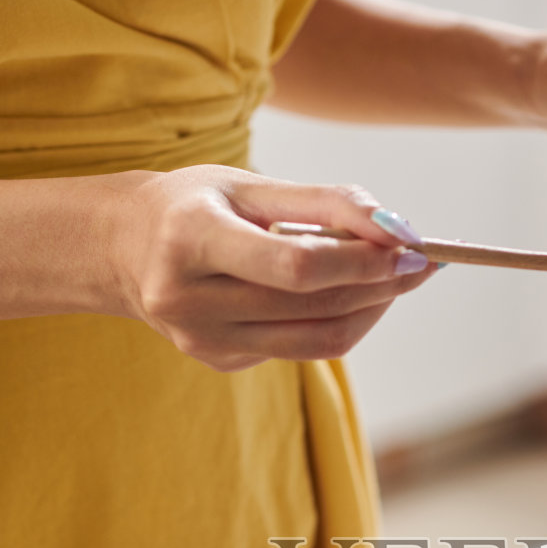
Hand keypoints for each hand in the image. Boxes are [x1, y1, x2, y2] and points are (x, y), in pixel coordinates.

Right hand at [112, 167, 436, 371]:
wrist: (123, 249)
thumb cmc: (193, 204)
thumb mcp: (249, 185)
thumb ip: (324, 203)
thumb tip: (397, 229)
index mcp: (190, 241)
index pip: (296, 266)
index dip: (362, 262)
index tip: (412, 247)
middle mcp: (189, 300)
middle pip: (314, 305)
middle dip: (380, 284)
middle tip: (424, 260)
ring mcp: (203, 341)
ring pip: (318, 339)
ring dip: (371, 308)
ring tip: (398, 277)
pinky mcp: (219, 362)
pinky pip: (300, 348)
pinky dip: (339, 320)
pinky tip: (348, 292)